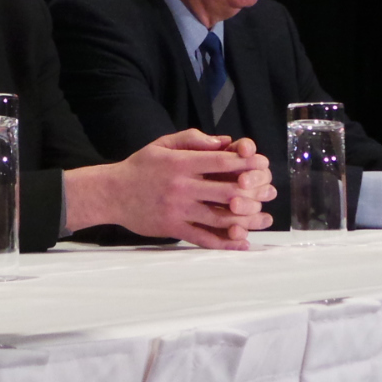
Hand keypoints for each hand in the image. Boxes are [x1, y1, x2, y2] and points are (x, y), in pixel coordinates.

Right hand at [64, 128, 275, 248]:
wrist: (111, 193)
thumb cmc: (140, 167)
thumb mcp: (163, 144)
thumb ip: (193, 139)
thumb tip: (224, 142)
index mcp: (181, 163)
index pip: (221, 163)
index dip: (246, 164)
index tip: (263, 166)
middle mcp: (182, 187)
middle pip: (226, 190)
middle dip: (253, 192)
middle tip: (270, 193)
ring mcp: (178, 210)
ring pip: (219, 217)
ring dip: (246, 219)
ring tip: (264, 219)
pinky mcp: (173, 228)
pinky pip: (203, 238)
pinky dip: (225, 242)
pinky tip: (242, 242)